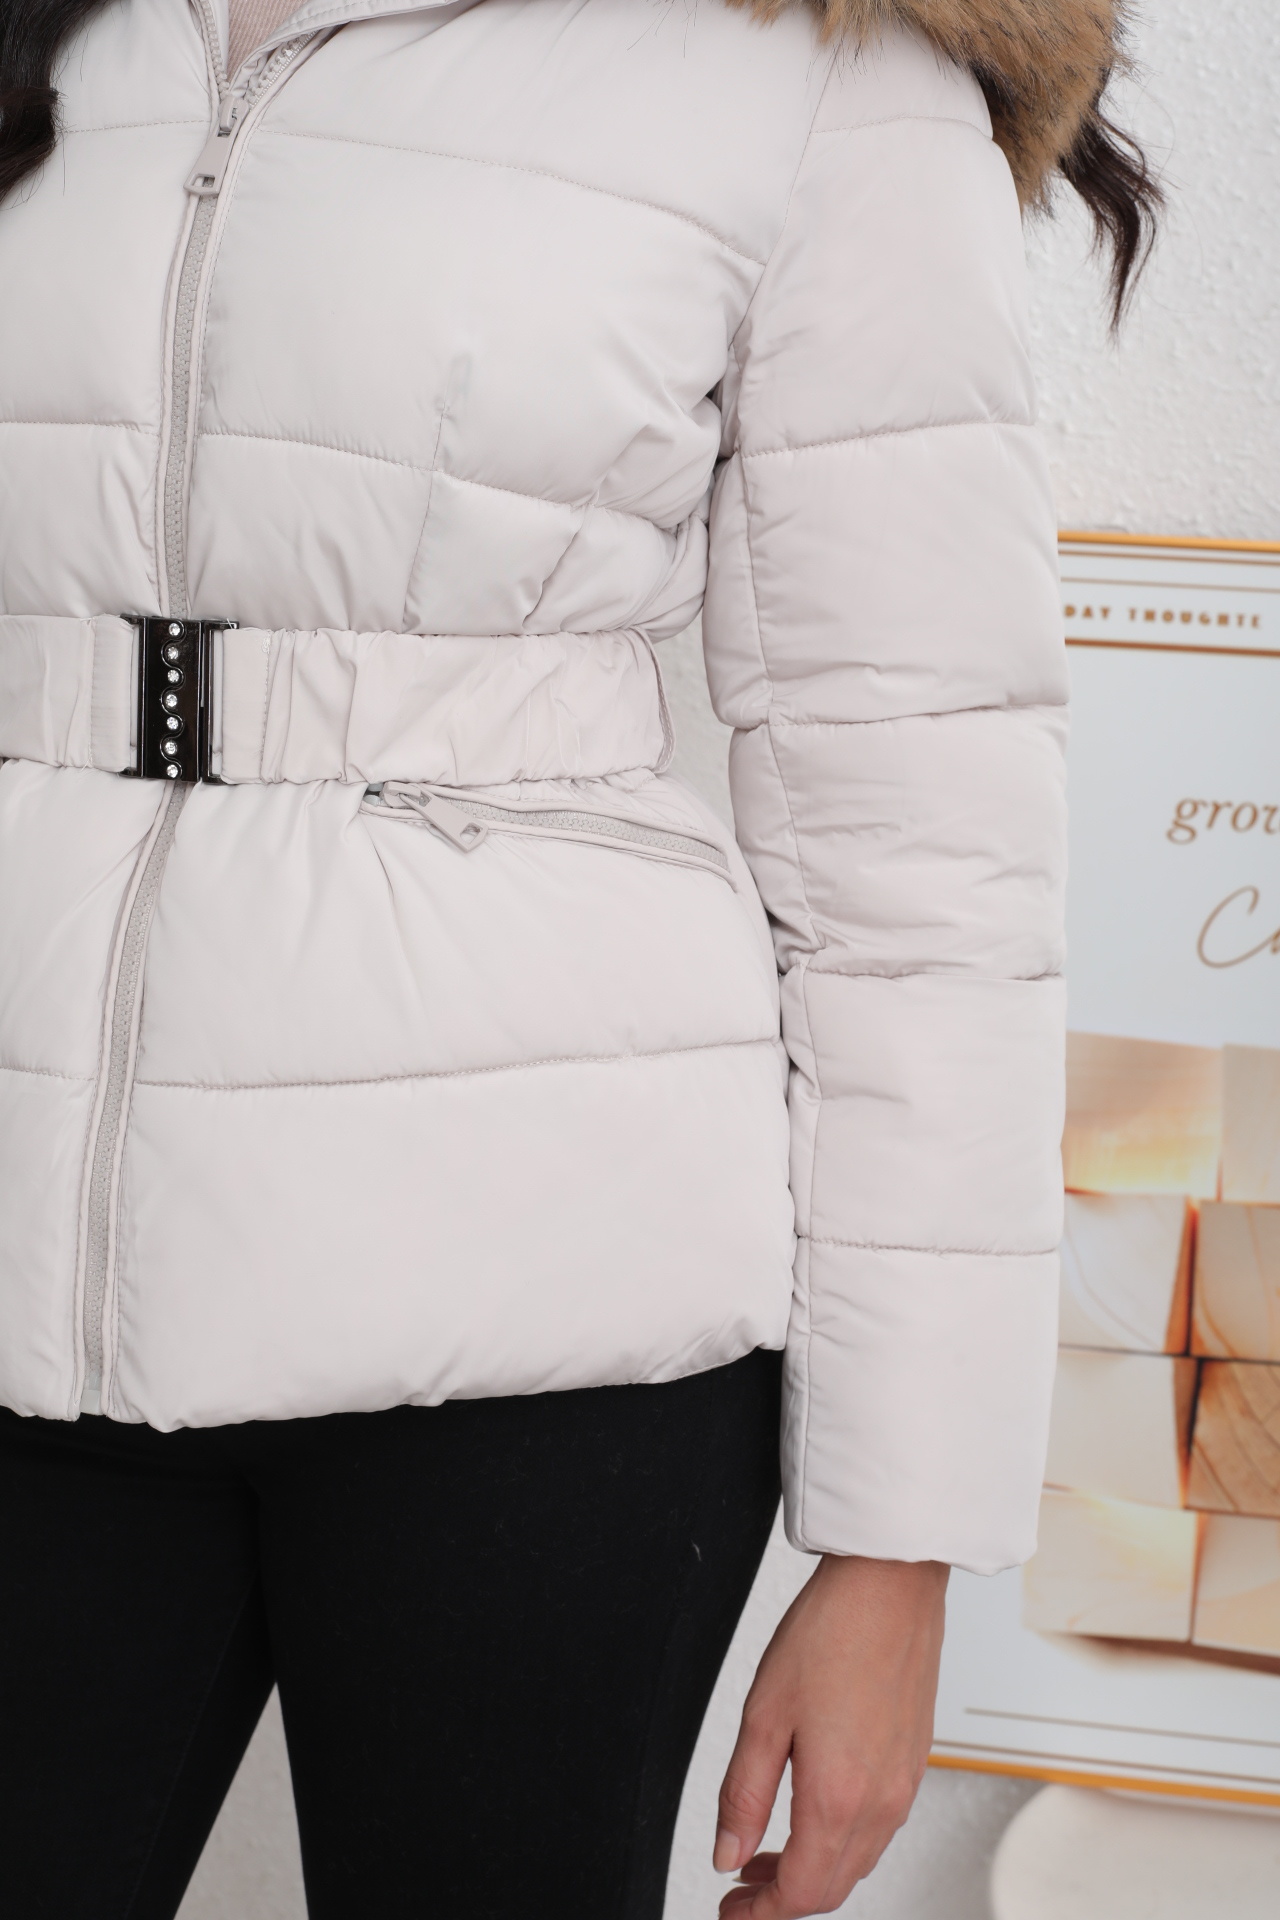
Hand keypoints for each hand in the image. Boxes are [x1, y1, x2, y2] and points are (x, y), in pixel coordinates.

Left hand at [713, 1554, 948, 1917]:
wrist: (891, 1584)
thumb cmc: (832, 1631)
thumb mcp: (764, 1714)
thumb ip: (742, 1794)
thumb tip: (728, 1854)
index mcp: (839, 1796)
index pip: (799, 1893)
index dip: (759, 1915)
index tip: (730, 1911)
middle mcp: (881, 1801)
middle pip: (831, 1888)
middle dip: (782, 1900)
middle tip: (741, 1887)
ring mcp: (904, 1783)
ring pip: (857, 1862)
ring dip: (811, 1870)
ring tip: (766, 1851)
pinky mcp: (915, 1760)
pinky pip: (879, 1828)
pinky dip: (841, 1841)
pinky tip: (812, 1812)